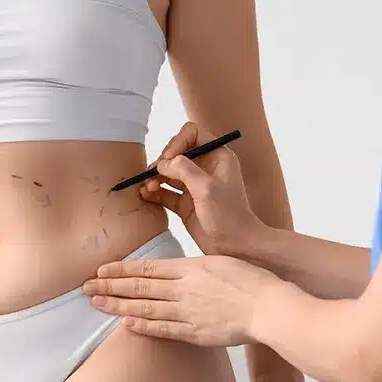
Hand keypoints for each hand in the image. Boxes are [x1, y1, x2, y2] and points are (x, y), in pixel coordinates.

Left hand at [84, 255, 284, 345]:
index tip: (101, 271)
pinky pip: (164, 330)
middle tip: (85, 288)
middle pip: (139, 288)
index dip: (121, 270)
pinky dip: (143, 327)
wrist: (269, 306)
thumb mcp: (221, 263)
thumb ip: (196, 270)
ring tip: (97, 304)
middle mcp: (184, 289)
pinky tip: (126, 325)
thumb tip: (179, 273)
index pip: (147, 269)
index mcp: (191, 268)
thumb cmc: (252, 281)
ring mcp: (188, 312)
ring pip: (146, 309)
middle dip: (110, 288)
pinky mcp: (196, 333)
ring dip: (119, 307)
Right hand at [142, 122, 264, 255]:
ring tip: (147, 187)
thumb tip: (164, 162)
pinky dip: (154, 192)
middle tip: (154, 175)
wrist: (235, 248)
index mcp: (217, 156)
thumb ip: (185, 170)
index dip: (177, 142)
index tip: (169, 159)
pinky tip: (145, 194)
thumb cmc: (229, 217)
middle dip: (163, 162)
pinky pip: (165, 192)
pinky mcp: (185, 203)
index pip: (193, 133)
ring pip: (168, 173)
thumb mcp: (207, 189)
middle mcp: (205, 167)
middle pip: (176, 152)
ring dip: (155, 177)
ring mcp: (194, 186)